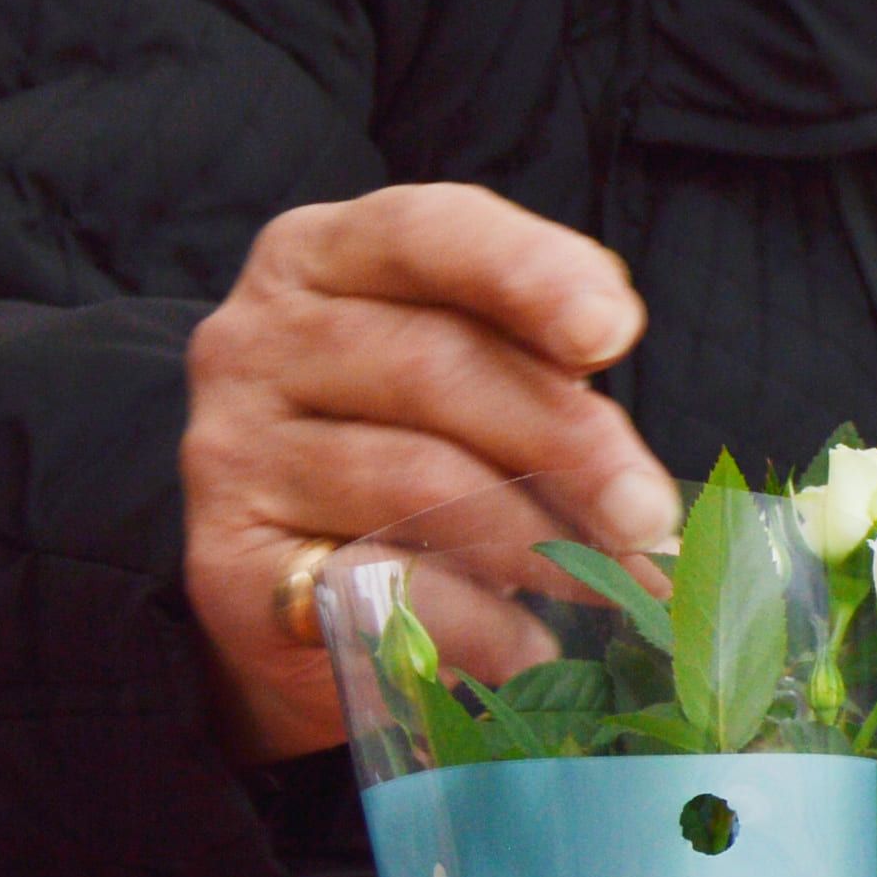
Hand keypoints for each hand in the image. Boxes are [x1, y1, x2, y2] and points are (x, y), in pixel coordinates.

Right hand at [181, 183, 671, 759]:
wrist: (297, 581)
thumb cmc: (416, 442)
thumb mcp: (472, 373)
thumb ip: (540, 367)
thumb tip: (638, 475)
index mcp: (320, 255)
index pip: (424, 231)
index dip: (527, 272)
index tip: (613, 332)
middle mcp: (255, 338)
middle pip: (434, 365)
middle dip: (569, 441)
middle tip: (649, 513)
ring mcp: (229, 451)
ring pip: (414, 477)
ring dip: (539, 539)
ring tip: (614, 582)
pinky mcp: (226, 564)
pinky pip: (378, 586)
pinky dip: (479, 623)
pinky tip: (532, 644)